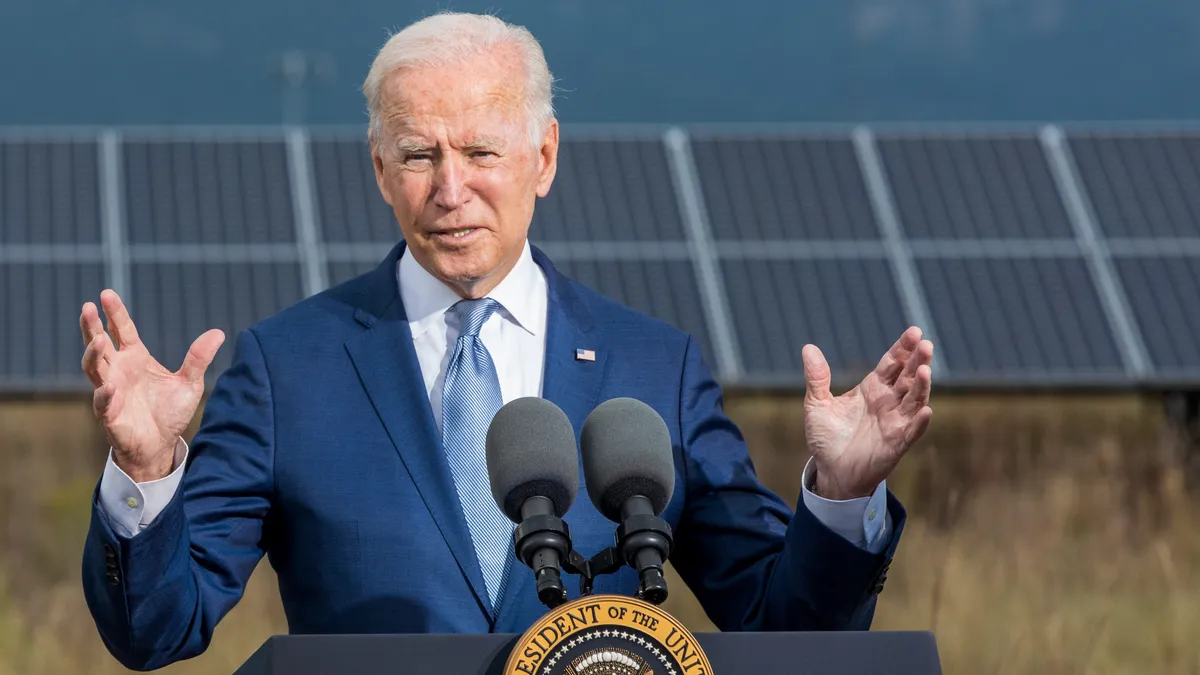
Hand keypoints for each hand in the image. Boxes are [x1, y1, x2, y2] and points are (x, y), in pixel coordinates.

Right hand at [80, 290, 224, 482]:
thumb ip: (198, 358)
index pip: (122, 330)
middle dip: (91, 326)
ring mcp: (110, 391)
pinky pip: (103, 403)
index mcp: (135, 359)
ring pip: (93, 369)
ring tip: (97, 340)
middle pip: (98, 343)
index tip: (106, 294)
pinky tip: (109, 387)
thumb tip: (219, 332)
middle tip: (87, 307)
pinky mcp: (110, 415)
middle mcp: (118, 371)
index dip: (114, 313)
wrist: (161, 446)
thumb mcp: (189, 383)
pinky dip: (105, 395)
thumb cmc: (169, 412)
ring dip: (92, 354)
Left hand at [802, 326, 932, 500]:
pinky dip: (920, 421)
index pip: (892, 363)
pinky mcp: (897, 443)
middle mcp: (888, 401)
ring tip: (924, 370)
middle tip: (925, 344)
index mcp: (872, 388)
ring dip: (921, 386)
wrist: (831, 471)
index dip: (903, 348)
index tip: (914, 331)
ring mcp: (895, 421)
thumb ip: (816, 378)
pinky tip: (926, 410)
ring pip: (914, 400)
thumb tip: (808, 348)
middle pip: (908, 376)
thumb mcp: (816, 404)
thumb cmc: (827, 438)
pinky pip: (912, 431)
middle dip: (917, 360)